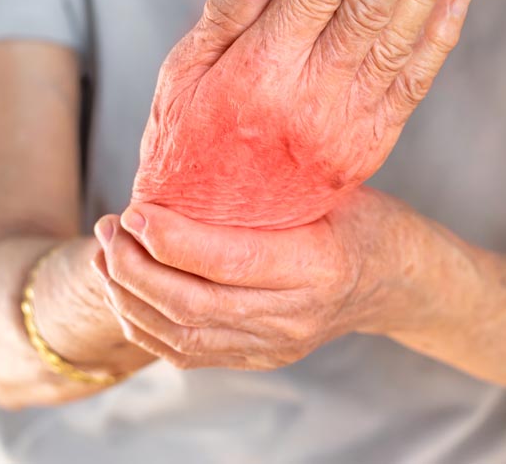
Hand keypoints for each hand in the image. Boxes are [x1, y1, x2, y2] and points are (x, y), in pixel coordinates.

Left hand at [92, 189, 440, 369]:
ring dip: (131, 297)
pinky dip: (147, 325)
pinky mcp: (261, 356)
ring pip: (182, 336)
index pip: (230, 261)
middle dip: (135, 267)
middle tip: (109, 227)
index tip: (134, 210)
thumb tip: (195, 150)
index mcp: (318, 266)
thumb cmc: (366, 221)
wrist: (398, 281)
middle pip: (193, 305)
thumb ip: (272, 179)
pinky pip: (189, 353)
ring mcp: (276, 345)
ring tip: (107, 254)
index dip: (173, 239)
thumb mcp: (332, 187)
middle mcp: (295, 316)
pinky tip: (126, 292)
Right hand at [132, 0, 470, 228]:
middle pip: (369, 6)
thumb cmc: (187, 141)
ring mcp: (345, 124)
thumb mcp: (183, 74)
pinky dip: (437, 41)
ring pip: (397, 41)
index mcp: (262, 70)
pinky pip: (411, 87)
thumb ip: (225, 14)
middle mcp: (310, 96)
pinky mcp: (367, 146)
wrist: (214, 231)